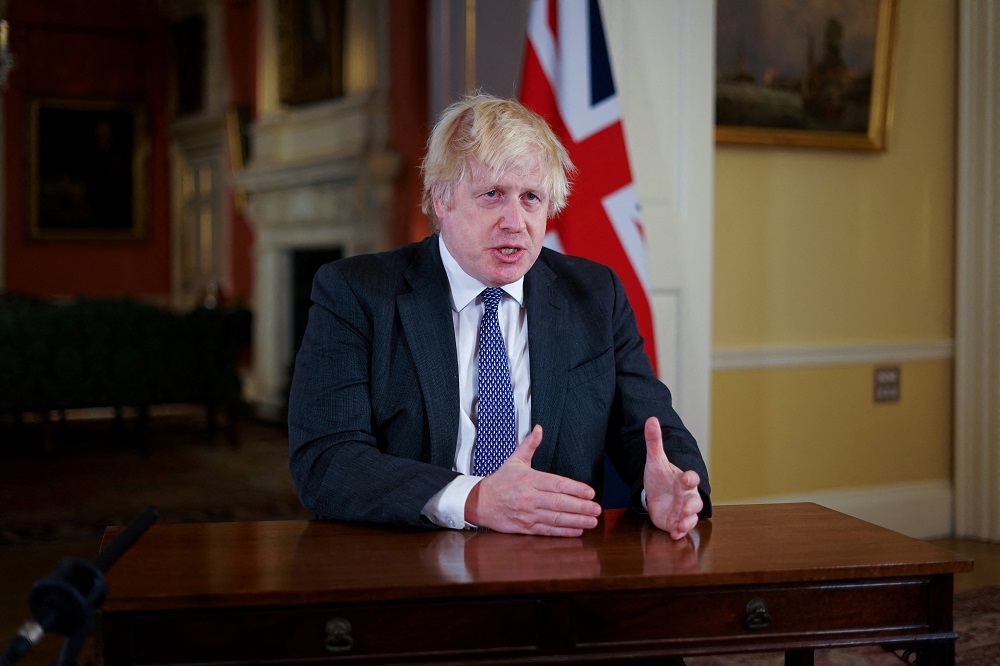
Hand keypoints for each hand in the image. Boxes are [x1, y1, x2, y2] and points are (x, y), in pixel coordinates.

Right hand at [465, 425, 601, 536]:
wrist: (479, 502)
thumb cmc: (500, 481)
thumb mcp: (514, 460)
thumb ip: (530, 445)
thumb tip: (539, 429)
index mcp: (529, 479)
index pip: (557, 484)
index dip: (575, 489)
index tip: (590, 492)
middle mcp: (529, 497)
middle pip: (559, 502)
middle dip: (581, 506)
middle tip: (597, 508)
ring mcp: (527, 513)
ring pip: (556, 518)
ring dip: (576, 520)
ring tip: (592, 520)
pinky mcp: (525, 527)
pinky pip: (547, 530)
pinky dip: (563, 532)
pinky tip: (577, 530)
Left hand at [643, 416, 703, 539]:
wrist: (657, 494)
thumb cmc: (660, 478)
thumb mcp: (654, 460)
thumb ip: (654, 441)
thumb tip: (651, 419)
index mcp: (684, 480)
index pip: (691, 479)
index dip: (690, 479)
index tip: (686, 479)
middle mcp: (688, 496)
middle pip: (694, 501)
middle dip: (690, 505)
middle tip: (684, 508)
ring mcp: (683, 511)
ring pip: (691, 517)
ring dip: (686, 521)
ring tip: (680, 525)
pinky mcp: (676, 522)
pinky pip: (682, 528)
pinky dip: (679, 532)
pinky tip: (674, 534)